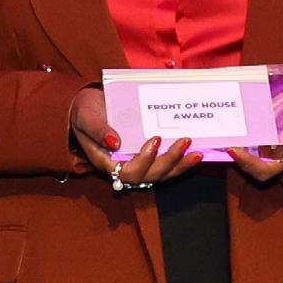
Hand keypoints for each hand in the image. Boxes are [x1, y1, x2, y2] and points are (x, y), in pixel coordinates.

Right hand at [69, 85, 199, 188]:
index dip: (144, 161)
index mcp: (106, 161)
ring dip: (180, 165)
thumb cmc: (85, 112)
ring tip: (196, 152)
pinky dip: (181, 162)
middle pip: (149, 175)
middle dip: (169, 161)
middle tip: (184, 141)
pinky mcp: (148, 158)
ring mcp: (138, 163)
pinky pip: (166, 166)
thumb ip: (97, 130)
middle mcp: (123, 167)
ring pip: (161, 174)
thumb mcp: (85, 117)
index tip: (154, 139)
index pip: (127, 172)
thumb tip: (114, 142)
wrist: (90, 107)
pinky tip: (196, 153)